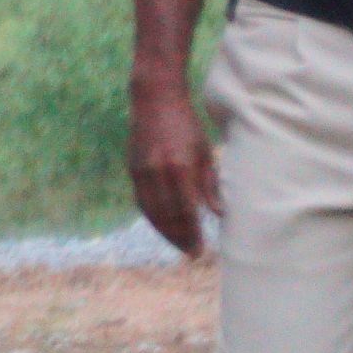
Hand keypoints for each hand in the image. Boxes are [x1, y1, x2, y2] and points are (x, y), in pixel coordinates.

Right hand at [129, 79, 219, 255]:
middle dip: (180, 237)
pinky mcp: (132, 169)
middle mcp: (157, 172)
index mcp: (180, 167)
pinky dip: (153, 217)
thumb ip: (210, 184)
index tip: (201, 248)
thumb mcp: (204, 151)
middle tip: (192, 253)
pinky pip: (142, 201)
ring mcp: (141, 171)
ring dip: (165, 232)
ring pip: (152, 212)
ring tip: (179, 245)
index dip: (193, 233)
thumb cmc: (186, 124)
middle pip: (168, 216)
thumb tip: (220, 213)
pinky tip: (162, 226)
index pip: (186, 211)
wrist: (154, 100)